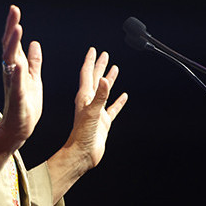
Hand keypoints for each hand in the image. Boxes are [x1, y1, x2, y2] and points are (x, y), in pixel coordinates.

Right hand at [0, 5, 42, 151]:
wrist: (20, 128)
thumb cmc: (26, 105)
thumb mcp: (34, 79)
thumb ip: (34, 62)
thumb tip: (34, 43)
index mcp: (17, 67)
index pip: (14, 43)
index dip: (13, 26)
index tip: (15, 10)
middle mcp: (12, 73)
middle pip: (10, 46)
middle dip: (11, 28)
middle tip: (14, 11)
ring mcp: (13, 84)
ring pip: (11, 61)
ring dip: (13, 45)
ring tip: (17, 29)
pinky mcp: (17, 98)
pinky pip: (16, 84)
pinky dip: (18, 74)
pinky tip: (19, 63)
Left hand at [63, 47, 127, 171]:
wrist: (81, 155)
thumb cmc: (81, 136)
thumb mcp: (92, 113)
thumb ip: (100, 97)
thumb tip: (105, 79)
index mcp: (84, 97)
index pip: (87, 74)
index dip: (91, 62)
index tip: (94, 50)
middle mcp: (90, 102)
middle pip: (96, 79)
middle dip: (100, 66)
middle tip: (105, 55)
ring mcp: (97, 112)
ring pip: (105, 92)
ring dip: (109, 80)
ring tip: (115, 69)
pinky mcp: (104, 122)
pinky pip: (113, 109)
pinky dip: (118, 102)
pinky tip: (124, 96)